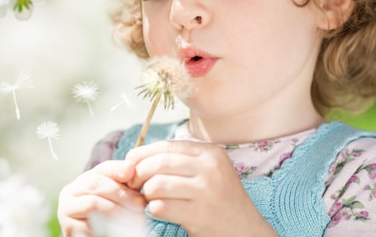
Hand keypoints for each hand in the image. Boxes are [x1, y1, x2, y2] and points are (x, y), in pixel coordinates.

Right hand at [57, 159, 146, 236]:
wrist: (96, 234)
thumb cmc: (109, 213)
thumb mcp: (117, 195)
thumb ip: (124, 182)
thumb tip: (131, 168)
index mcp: (85, 179)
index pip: (103, 168)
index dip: (118, 169)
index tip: (132, 172)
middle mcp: (71, 190)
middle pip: (96, 184)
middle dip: (122, 193)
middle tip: (140, 204)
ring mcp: (66, 209)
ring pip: (93, 203)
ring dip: (118, 209)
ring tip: (135, 217)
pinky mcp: (68, 227)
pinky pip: (88, 224)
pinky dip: (107, 226)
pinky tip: (120, 228)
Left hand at [126, 140, 278, 236]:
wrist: (244, 229)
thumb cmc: (220, 199)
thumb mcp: (209, 170)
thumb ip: (181, 160)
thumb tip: (137, 157)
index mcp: (211, 153)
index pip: (167, 146)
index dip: (143, 154)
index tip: (130, 163)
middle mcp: (210, 168)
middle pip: (159, 163)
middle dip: (139, 173)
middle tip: (134, 184)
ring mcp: (206, 191)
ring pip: (157, 185)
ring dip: (147, 194)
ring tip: (151, 199)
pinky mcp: (199, 214)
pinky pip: (161, 207)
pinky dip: (154, 209)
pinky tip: (161, 211)